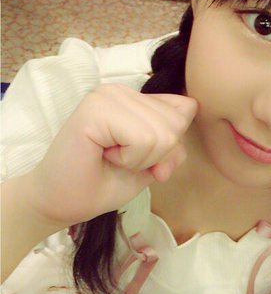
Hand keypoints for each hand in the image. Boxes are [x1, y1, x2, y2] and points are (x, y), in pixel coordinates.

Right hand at [28, 84, 196, 226]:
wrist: (61, 204)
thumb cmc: (103, 184)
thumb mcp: (152, 164)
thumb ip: (173, 143)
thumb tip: (186, 119)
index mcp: (136, 98)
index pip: (185, 110)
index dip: (170, 147)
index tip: (140, 161)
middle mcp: (122, 90)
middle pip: (177, 123)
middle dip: (156, 156)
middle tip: (121, 161)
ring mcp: (107, 96)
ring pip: (163, 132)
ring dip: (140, 160)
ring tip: (111, 158)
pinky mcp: (95, 109)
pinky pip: (143, 138)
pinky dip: (130, 159)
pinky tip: (104, 156)